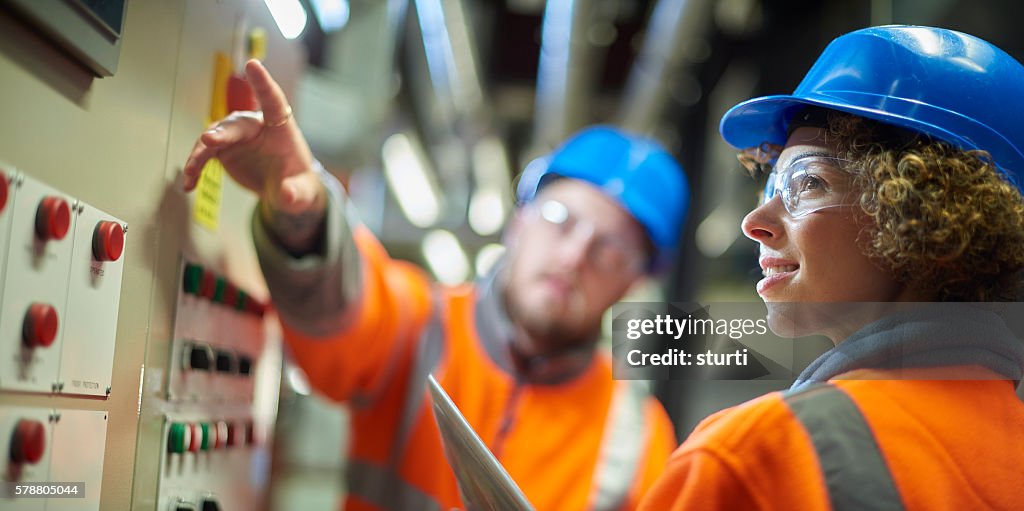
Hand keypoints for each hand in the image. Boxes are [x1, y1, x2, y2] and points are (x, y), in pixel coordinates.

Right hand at [182, 59, 321, 214]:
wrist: (283, 188)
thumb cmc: (296, 184)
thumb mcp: (301, 193)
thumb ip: (295, 193)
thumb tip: (288, 195)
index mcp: (281, 128)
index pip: (274, 101)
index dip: (263, 83)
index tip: (252, 64)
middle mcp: (257, 127)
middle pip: (237, 124)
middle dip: (222, 132)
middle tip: (208, 140)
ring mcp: (237, 136)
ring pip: (215, 136)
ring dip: (202, 152)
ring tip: (192, 171)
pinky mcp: (223, 148)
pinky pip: (205, 153)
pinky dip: (196, 166)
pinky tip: (189, 184)